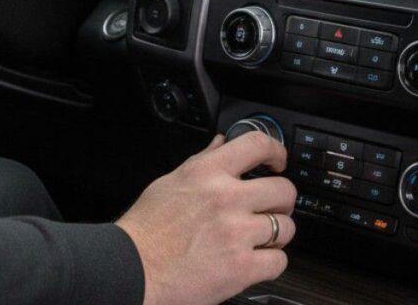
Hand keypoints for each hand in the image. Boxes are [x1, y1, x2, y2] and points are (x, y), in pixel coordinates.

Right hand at [116, 132, 297, 304]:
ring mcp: (236, 233)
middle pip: (283, 190)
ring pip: (286, 227)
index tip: (278, 160)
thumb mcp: (170, 183)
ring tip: (260, 238)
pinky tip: (255, 260)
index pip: (257, 145)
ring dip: (277, 234)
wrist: (132, 271)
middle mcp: (225, 198)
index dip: (276, 151)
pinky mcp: (241, 267)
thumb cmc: (146, 231)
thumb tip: (222, 144)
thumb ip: (202, 162)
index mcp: (207, 173)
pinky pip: (279, 261)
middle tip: (272, 208)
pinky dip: (271, 263)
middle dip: (281, 201)